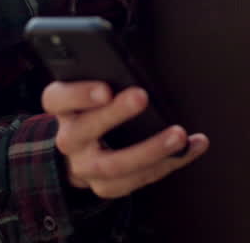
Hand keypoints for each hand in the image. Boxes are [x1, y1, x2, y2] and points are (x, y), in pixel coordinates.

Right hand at [41, 81, 208, 198]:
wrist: (82, 151)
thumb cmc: (96, 109)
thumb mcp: (92, 87)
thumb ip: (106, 73)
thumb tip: (136, 63)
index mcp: (63, 109)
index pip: (57, 99)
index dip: (78, 94)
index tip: (104, 89)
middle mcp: (70, 139)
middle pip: (85, 130)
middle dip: (115, 114)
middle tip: (141, 96)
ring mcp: (86, 167)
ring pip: (113, 165)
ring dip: (150, 149)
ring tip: (179, 135)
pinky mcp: (108, 186)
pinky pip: (139, 179)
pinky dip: (172, 162)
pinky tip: (192, 146)